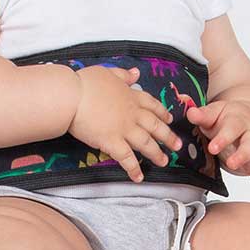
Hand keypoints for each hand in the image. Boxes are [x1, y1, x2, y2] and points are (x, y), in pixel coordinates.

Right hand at [69, 65, 180, 183]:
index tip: (169, 120)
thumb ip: (123, 74)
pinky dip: (133, 169)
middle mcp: (132, 114)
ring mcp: (124, 129)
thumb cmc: (85, 83)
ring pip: (146, 143)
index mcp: (130, 96)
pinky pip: (127, 158)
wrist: (71, 97)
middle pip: (155, 126)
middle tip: (177, 145)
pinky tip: (138, 177)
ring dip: (156, 154)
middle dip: (168, 136)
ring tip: (164, 161)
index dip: (162, 113)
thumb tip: (136, 73)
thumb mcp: (107, 72)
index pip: (152, 105)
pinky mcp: (112, 142)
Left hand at [186, 100, 249, 196]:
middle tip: (231, 164)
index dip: (223, 138)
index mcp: (238, 119)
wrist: (249, 118)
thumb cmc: (228, 118)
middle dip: (243, 154)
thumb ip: (203, 116)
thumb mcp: (215, 114)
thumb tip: (191, 113)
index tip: (213, 148)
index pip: (232, 128)